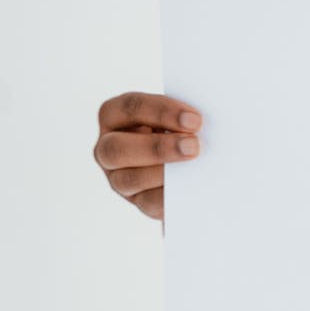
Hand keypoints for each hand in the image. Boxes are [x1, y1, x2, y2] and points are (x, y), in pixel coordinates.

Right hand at [94, 92, 202, 219]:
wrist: (190, 162)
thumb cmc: (182, 127)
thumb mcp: (177, 117)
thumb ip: (183, 118)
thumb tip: (201, 125)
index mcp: (115, 116)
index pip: (131, 107)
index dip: (162, 112)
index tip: (195, 119)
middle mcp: (108, 147)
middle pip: (118, 148)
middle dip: (158, 147)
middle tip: (194, 145)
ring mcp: (118, 177)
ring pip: (128, 179)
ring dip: (163, 173)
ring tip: (193, 166)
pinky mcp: (137, 200)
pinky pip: (148, 203)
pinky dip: (169, 195)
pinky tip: (190, 188)